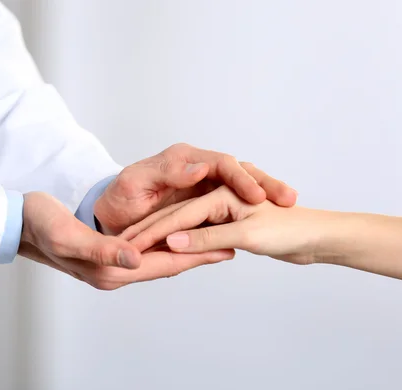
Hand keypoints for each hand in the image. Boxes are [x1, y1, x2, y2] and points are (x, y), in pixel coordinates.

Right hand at [18, 192, 233, 289]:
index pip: (163, 263)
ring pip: (160, 258)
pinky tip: (179, 236)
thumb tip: (137, 257)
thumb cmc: (41, 224)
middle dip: (200, 254)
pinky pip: (147, 251)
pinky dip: (167, 244)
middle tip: (233, 244)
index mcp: (110, 270)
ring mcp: (113, 264)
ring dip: (186, 249)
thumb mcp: (69, 236)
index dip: (196, 254)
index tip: (227, 247)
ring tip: (214, 240)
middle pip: (168, 263)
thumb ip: (104, 249)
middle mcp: (115, 271)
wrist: (19, 223)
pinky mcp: (109, 254)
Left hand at [94, 143, 297, 234]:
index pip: (222, 163)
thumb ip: (167, 173)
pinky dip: (253, 207)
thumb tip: (201, 166)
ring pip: (243, 186)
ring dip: (266, 193)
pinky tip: (272, 216)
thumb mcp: (136, 183)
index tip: (258, 196)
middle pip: (240, 171)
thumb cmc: (119, 199)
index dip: (241, 178)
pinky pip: (234, 205)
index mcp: (184, 159)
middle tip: (288, 199)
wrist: (112, 217)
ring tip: (289, 203)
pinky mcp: (207, 205)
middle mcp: (199, 169)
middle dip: (266, 183)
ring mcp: (205, 187)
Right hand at [121, 186, 329, 264]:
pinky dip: (185, 240)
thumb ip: (206, 237)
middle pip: (178, 214)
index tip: (132, 247)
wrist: (318, 238)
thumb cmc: (289, 232)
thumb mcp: (244, 235)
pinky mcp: (230, 222)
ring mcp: (223, 208)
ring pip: (186, 221)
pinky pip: (200, 230)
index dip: (154, 232)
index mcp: (221, 192)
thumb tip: (171, 242)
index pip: (179, 215)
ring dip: (166, 234)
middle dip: (153, 229)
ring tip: (143, 248)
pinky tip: (173, 249)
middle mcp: (219, 195)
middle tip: (129, 245)